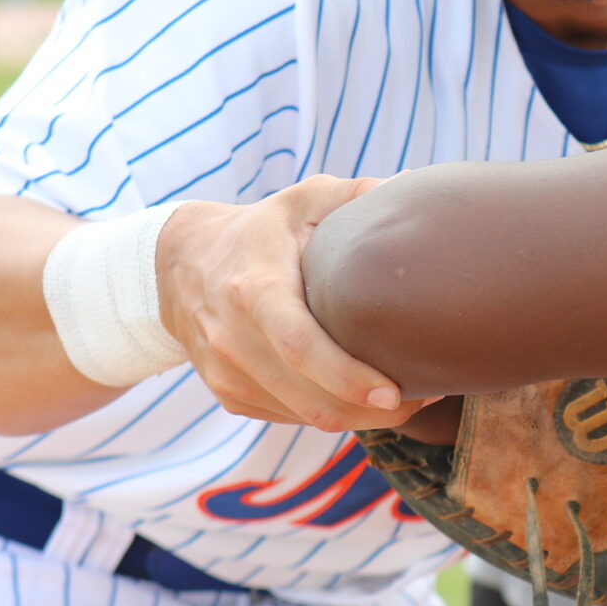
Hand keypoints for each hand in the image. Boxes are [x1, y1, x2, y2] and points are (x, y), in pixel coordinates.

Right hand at [156, 175, 423, 432]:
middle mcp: (234, 339)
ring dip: (361, 418)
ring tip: (410, 400)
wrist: (179, 265)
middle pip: (310, 396)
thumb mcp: (302, 201)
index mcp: (255, 290)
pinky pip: (290, 418)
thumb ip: (356, 195)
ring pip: (304, 417)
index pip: (300, 346)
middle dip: (373, 410)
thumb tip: (411, 186)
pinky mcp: (230, 395)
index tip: (396, 391)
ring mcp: (227, 374)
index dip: (347, 376)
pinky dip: (332, 415)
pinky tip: (363, 398)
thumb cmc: (259, 230)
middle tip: (427, 396)